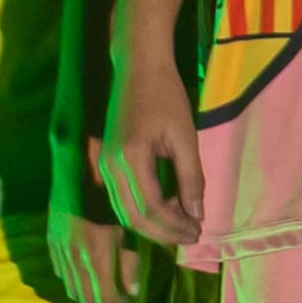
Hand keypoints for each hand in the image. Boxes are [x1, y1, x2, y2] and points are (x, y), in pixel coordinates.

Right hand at [44, 143, 150, 302]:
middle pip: (87, 299)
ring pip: (72, 288)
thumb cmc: (111, 188)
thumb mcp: (128, 226)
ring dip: (91, 299)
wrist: (76, 160)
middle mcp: (74, 256)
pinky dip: (76, 282)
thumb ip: (130, 260)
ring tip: (109, 301)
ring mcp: (59, 247)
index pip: (106, 300)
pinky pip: (62, 271)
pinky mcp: (52, 238)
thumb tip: (132, 291)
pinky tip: (88, 279)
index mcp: (96, 253)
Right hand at [101, 46, 203, 251]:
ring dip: (153, 224)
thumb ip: (191, 177)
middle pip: (133, 218)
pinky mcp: (104, 161)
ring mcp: (103, 164)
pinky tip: (166, 206)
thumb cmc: (166, 96)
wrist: (138, 68)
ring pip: (124, 212)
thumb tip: (197, 214)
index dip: (175, 226)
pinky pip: (120, 198)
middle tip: (192, 234)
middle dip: (164, 233)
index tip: (198, 230)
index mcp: (130, 158)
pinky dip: (142, 210)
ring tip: (182, 224)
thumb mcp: (185, 136)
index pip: (150, 209)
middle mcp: (110, 166)